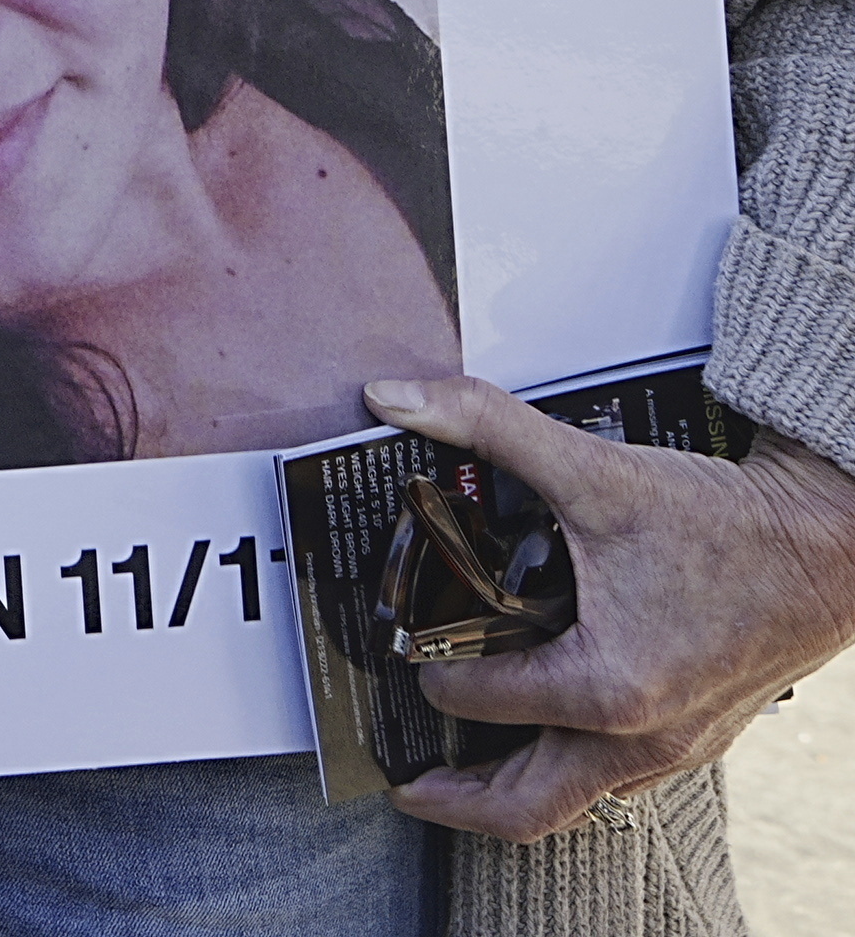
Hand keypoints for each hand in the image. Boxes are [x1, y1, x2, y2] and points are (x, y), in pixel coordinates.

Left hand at [382, 377, 854, 841]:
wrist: (833, 543)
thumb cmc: (726, 519)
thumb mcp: (594, 467)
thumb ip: (484, 424)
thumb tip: (388, 396)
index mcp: (606, 686)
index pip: (475, 697)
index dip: (423, 667)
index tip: (397, 643)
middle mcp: (642, 737)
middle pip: (523, 804)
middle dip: (452, 799)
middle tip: (399, 781)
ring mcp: (677, 748)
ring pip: (572, 801)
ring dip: (506, 791)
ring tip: (453, 773)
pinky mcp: (700, 738)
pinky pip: (616, 781)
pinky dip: (564, 768)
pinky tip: (537, 733)